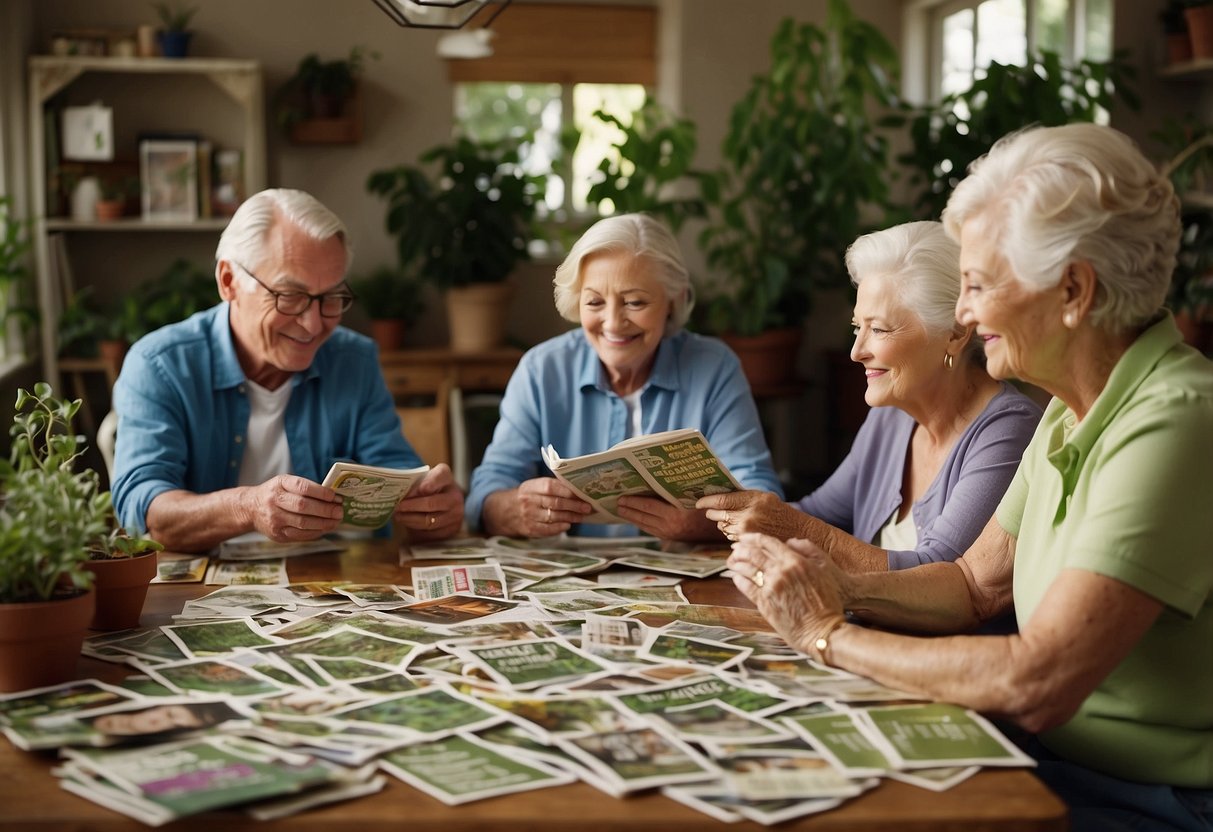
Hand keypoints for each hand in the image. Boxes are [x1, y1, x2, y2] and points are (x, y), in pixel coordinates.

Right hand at [243, 475, 343, 540]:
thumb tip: (333, 497)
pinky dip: (316, 532)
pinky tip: (325, 528)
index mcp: (279, 484)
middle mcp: (274, 501)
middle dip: (325, 510)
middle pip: (303, 506)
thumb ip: (306, 487)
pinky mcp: (277, 534)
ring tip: (336, 520)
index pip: (302, 487)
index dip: (321, 492)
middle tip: (339, 511)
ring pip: (303, 523)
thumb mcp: (285, 482)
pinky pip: (300, 535)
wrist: (250, 508)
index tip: (335, 496)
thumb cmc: (275, 493)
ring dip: (324, 523)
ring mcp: (274, 519)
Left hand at [395, 464, 463, 539]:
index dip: (427, 483)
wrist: (442, 502)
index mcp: (446, 477)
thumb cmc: (426, 489)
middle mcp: (455, 496)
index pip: (439, 477)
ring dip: (410, 519)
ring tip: (398, 516)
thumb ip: (413, 484)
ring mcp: (456, 514)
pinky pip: (431, 533)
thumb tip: (400, 497)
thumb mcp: (421, 480)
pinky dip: (416, 529)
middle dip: (411, 506)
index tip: (413, 491)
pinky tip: (408, 523)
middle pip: (431, 503)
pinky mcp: (452, 529)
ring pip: (429, 521)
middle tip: (397, 507)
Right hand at [486, 477, 590, 537]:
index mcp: (530, 487)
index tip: (580, 493)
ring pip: (553, 517)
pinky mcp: (529, 529)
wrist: (503, 512)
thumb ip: (551, 486)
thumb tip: (576, 490)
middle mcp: (528, 501)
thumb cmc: (526, 497)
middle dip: (574, 505)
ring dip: (570, 517)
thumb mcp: (533, 487)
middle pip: (555, 503)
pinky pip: (547, 530)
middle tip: (587, 507)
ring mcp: (528, 516)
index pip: (550, 486)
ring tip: (582, 516)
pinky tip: (568, 525)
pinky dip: (559, 528)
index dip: (566, 490)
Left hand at [615, 495, 720, 541]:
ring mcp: (670, 534)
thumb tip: (659, 477)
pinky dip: (641, 524)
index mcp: (676, 514)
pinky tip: (634, 518)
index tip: (622, 497)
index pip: (649, 506)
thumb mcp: (696, 495)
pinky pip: (651, 530)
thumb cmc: (710, 506)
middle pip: (643, 516)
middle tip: (616, 502)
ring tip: (621, 510)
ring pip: (645, 525)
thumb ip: (679, 489)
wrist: (721, 527)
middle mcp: (670, 526)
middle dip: (628, 510)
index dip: (634, 502)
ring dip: (632, 517)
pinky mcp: (670, 538)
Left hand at [699, 490, 802, 540]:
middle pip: (719, 515)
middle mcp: (749, 515)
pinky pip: (731, 538)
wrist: (798, 532)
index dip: (706, 501)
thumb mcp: (763, 498)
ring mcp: (748, 531)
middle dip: (712, 513)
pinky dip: (732, 534)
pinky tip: (742, 532)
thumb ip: (742, 497)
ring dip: (723, 524)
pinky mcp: (748, 543)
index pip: (721, 500)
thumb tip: (717, 497)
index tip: (698, 502)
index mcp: (753, 498)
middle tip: (709, 511)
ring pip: (723, 527)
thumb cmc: (780, 513)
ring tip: (734, 521)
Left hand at [727, 533, 848, 654]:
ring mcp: (771, 587)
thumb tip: (789, 542)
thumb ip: (807, 550)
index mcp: (795, 561)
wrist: (822, 629)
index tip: (745, 537)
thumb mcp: (824, 568)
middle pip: (753, 553)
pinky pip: (746, 586)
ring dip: (736, 563)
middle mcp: (781, 571)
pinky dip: (738, 579)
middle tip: (735, 548)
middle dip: (741, 549)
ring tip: (732, 561)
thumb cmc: (827, 600)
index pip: (768, 542)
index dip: (753, 537)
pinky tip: (736, 576)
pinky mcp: (764, 603)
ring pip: (747, 569)